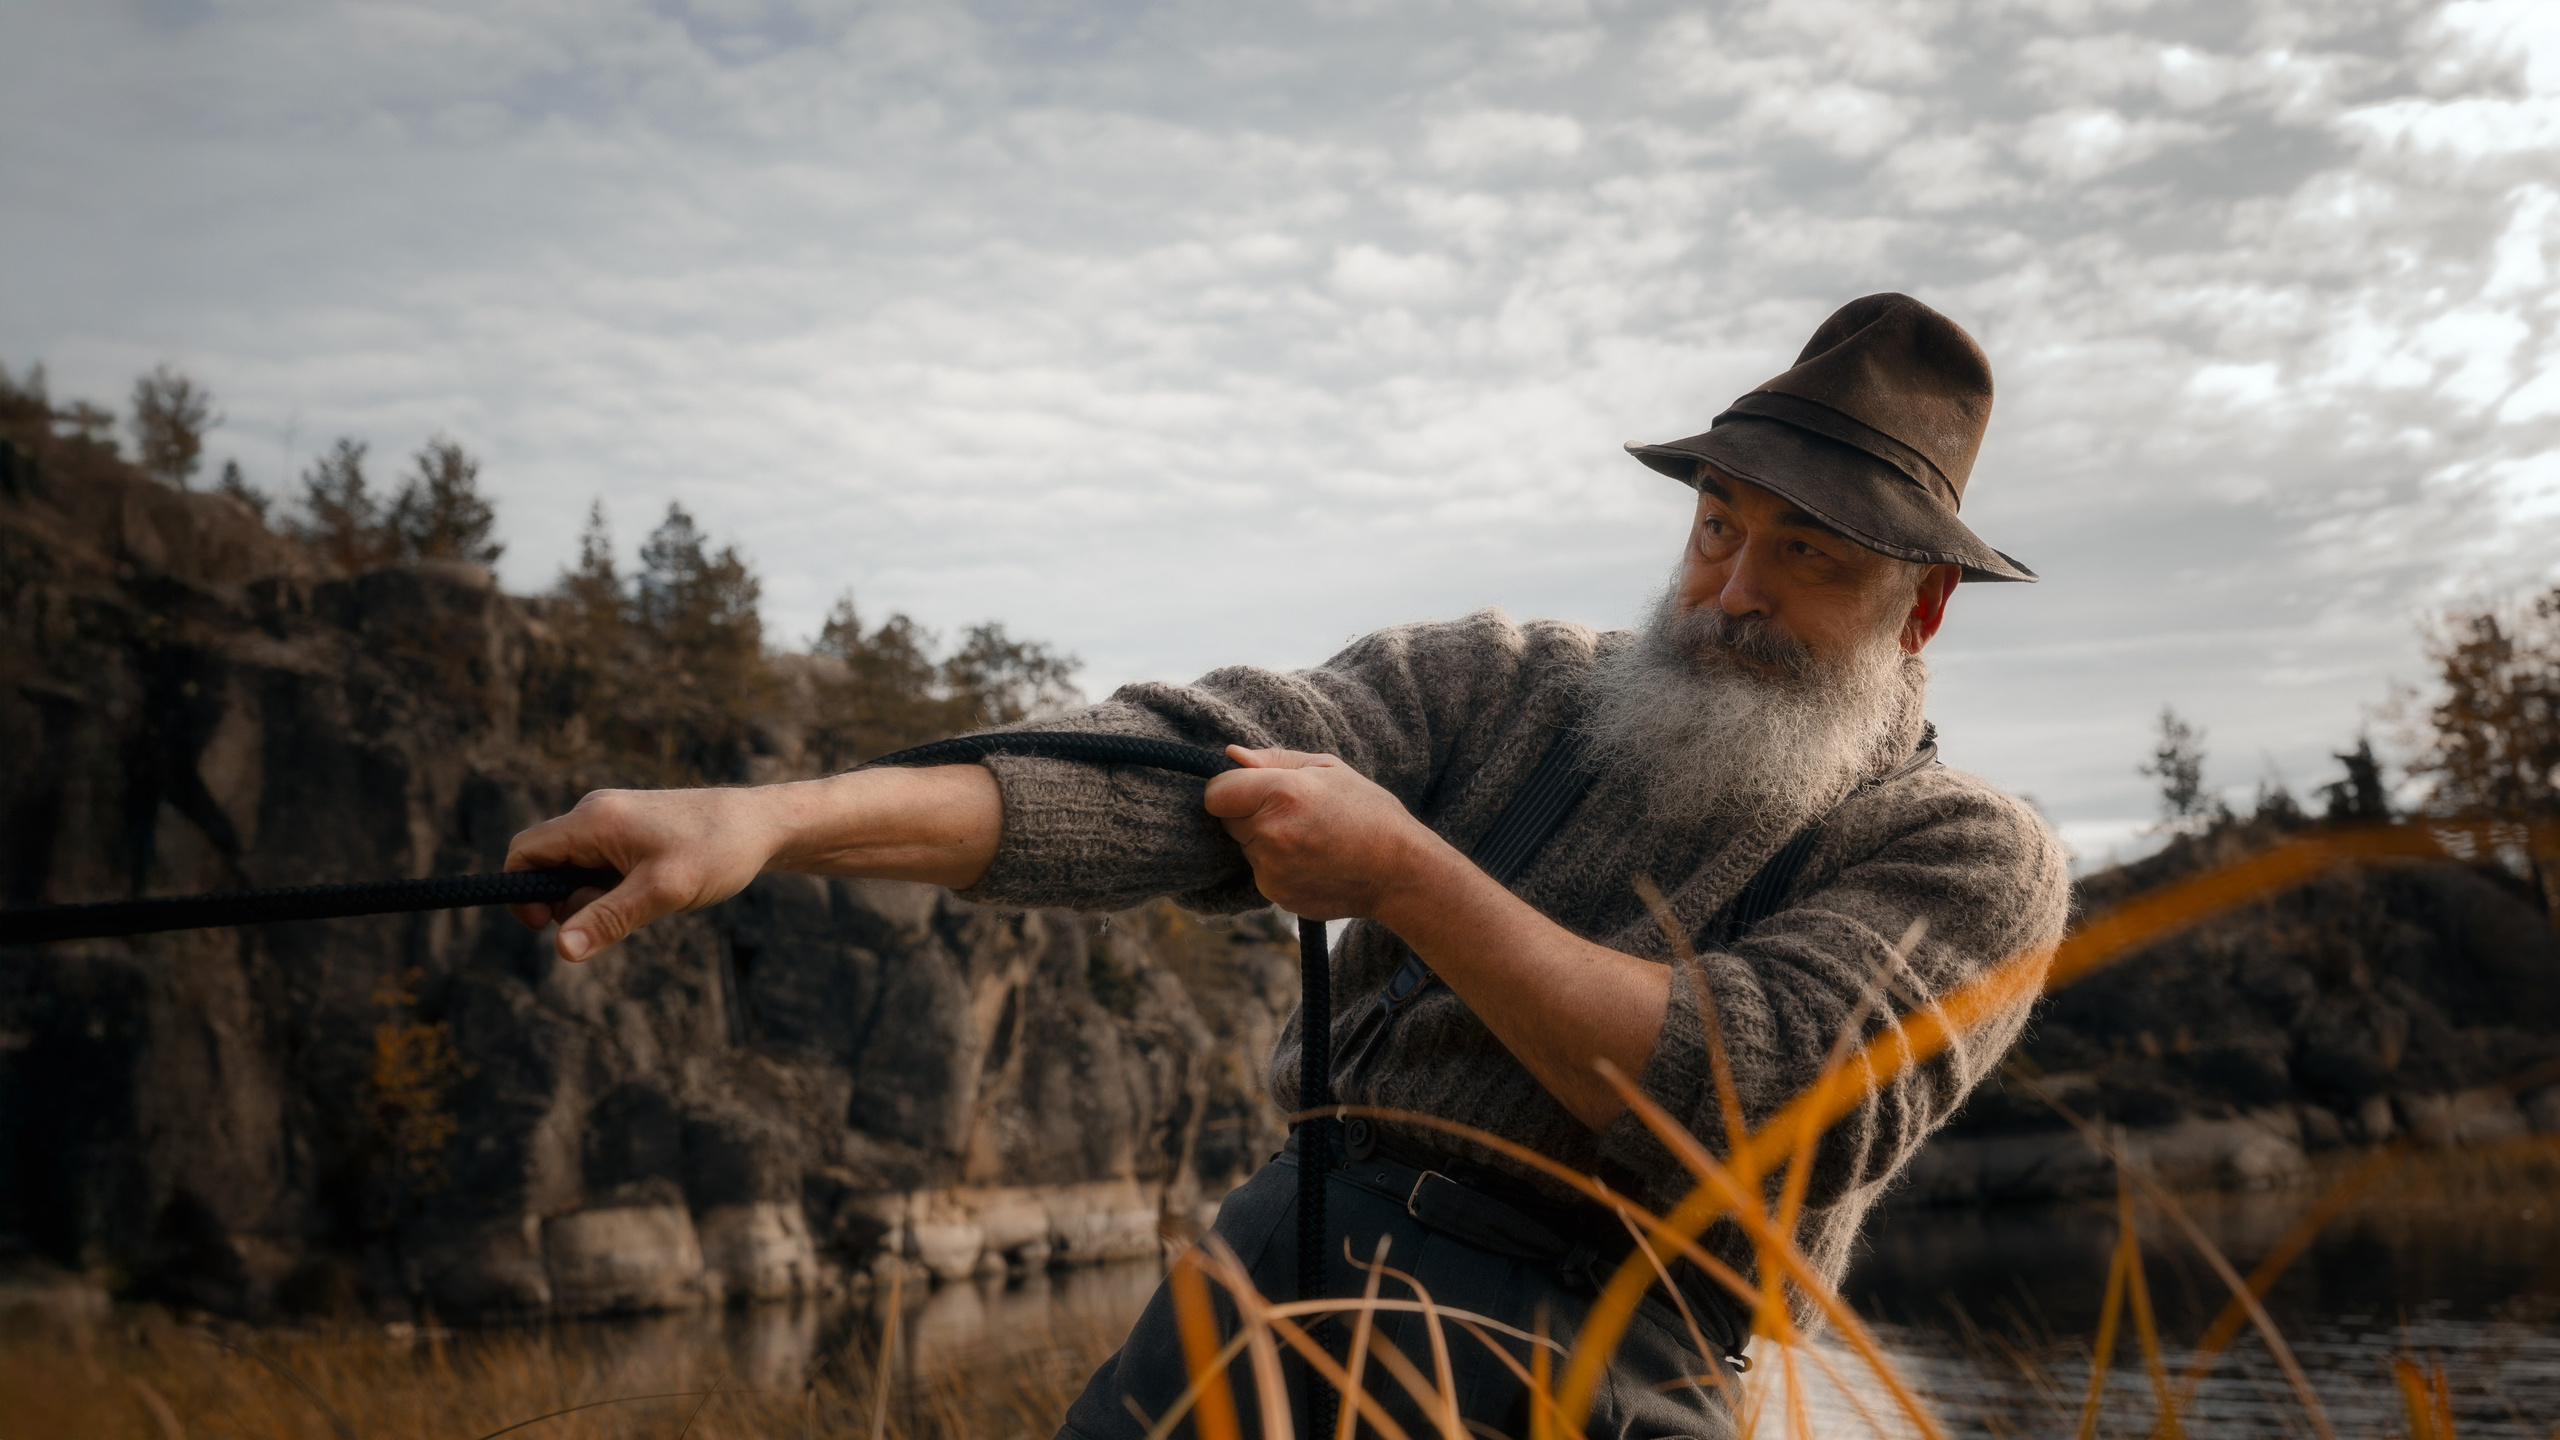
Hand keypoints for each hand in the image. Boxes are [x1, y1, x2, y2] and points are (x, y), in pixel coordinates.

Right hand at [504, 786, 781, 960]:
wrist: (763, 826)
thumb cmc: (717, 851)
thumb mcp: (662, 892)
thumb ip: (608, 919)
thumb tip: (561, 949)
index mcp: (592, 819)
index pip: (525, 851)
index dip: (522, 892)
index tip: (545, 925)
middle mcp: (596, 813)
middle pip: (550, 865)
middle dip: (572, 899)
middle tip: (622, 910)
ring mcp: (615, 820)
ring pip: (580, 870)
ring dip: (599, 896)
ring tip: (648, 897)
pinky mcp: (632, 831)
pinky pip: (604, 866)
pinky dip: (619, 887)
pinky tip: (656, 889)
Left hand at [1202, 746, 1445, 920]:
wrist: (1399, 872)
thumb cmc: (1369, 812)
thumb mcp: (1328, 769)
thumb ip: (1273, 760)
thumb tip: (1232, 755)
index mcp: (1282, 793)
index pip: (1216, 792)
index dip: (1230, 787)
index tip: (1249, 787)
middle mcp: (1271, 834)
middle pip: (1226, 820)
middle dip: (1248, 812)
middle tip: (1292, 812)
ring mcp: (1272, 870)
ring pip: (1244, 846)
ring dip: (1263, 840)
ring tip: (1309, 837)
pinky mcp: (1276, 895)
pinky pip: (1260, 872)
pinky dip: (1277, 865)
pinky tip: (1312, 860)